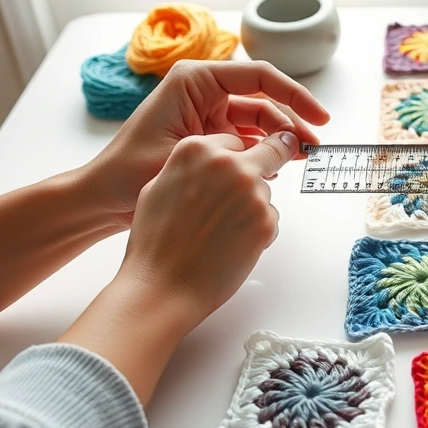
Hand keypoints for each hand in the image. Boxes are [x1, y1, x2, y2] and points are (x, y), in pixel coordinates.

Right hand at [58, 131, 297, 403]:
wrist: (163, 286)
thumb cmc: (156, 243)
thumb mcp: (158, 186)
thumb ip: (190, 166)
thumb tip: (208, 161)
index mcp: (197, 150)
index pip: (234, 141)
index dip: (233, 158)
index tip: (237, 164)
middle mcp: (228, 165)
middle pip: (268, 153)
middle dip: (269, 162)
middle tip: (265, 175)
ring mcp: (251, 192)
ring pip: (265, 191)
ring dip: (253, 206)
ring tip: (221, 231)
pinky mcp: (266, 221)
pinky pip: (270, 218)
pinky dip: (257, 230)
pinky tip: (231, 244)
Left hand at [82, 60, 329, 224]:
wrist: (101, 200)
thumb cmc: (128, 173)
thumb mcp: (189, 152)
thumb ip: (237, 147)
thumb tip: (283, 147)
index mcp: (194, 80)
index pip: (259, 77)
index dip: (295, 95)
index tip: (319, 117)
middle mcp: (203, 92)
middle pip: (264, 101)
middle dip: (291, 123)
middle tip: (314, 148)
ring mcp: (207, 115)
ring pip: (259, 123)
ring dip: (281, 141)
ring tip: (302, 160)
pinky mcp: (209, 139)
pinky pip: (246, 141)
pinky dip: (264, 155)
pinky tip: (277, 172)